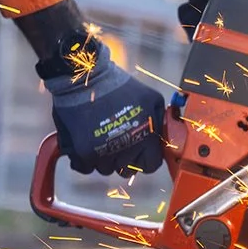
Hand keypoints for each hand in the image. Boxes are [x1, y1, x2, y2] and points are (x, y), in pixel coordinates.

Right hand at [43, 39, 169, 175]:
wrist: (85, 78)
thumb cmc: (118, 87)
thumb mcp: (151, 98)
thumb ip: (160, 120)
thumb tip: (165, 138)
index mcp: (145, 137)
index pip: (150, 165)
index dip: (145, 158)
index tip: (138, 151)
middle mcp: (125, 149)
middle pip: (126, 170)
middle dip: (123, 159)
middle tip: (117, 139)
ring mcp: (103, 153)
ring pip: (105, 169)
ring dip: (103, 158)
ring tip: (100, 135)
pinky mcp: (83, 153)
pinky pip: (85, 168)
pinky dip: (84, 159)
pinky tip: (86, 141)